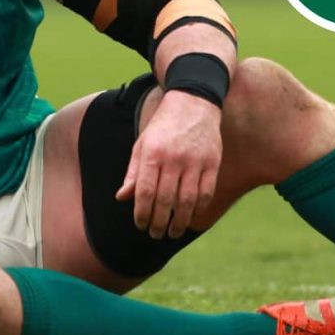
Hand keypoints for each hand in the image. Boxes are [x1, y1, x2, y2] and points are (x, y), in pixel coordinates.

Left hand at [116, 90, 221, 238]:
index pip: (145, 192)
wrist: (193, 101)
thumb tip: (122, 198)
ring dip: (180, 221)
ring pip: (187, 201)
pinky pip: (206, 192)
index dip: (142, 213)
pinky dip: (199, 208)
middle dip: (159, 222)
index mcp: (153, 154)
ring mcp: (195, 161)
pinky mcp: (213, 162)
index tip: (140, 224)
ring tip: (173, 232)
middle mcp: (174, 158)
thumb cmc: (163, 126)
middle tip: (156, 234)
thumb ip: (134, 172)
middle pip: (166, 200)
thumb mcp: (142, 144)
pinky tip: (192, 217)